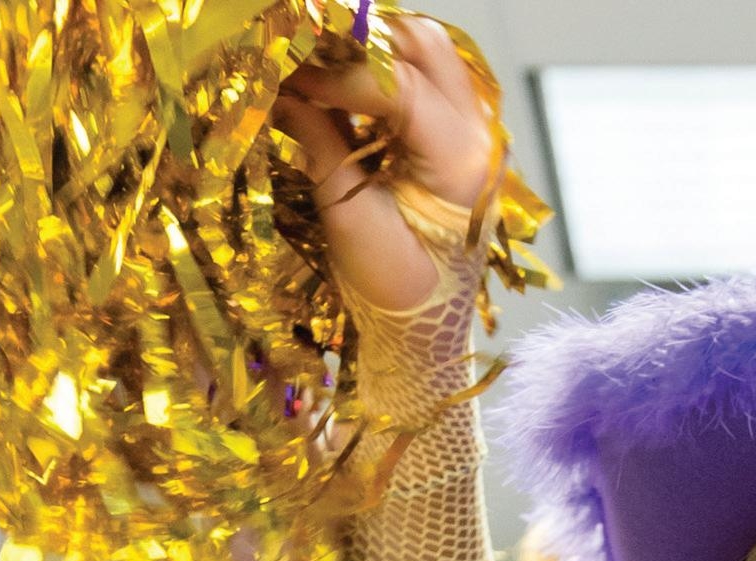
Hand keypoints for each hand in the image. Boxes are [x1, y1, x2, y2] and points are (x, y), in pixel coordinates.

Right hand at [276, 15, 503, 310]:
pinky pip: (421, 74)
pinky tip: (339, 82)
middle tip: (305, 53)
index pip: (401, 86)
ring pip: (425, 50)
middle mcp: (478, 136)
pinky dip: (379, 68)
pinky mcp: (455, 130)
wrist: (426, 326)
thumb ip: (320, 145)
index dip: (339, 74)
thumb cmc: (394, 289)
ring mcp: (472, 130)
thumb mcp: (350, 222)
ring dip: (371, 48)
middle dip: (361, 39)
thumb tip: (277, 87)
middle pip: (424, 45)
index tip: (290, 80)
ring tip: (319, 64)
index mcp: (461, 165)